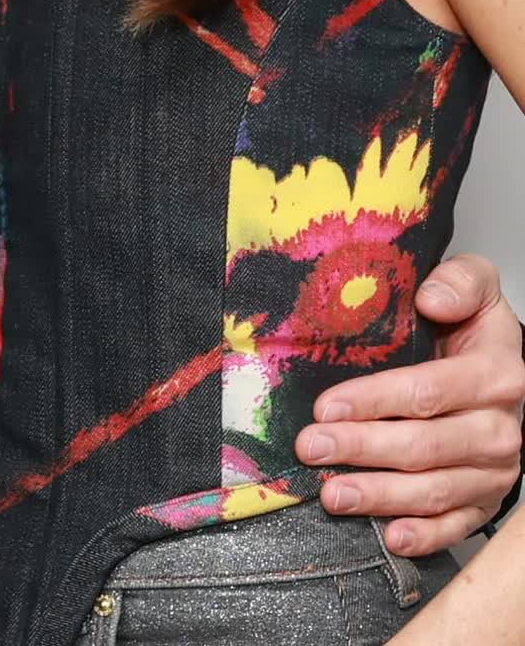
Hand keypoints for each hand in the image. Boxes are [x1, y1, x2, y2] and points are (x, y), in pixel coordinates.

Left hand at [295, 253, 524, 554]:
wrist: (505, 365)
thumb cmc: (474, 326)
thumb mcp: (475, 284)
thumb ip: (458, 281)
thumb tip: (431, 297)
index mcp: (497, 374)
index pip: (427, 391)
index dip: (374, 401)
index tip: (327, 406)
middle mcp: (500, 428)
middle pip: (424, 446)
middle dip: (361, 449)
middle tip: (312, 448)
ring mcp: (495, 470)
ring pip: (435, 490)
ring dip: (380, 496)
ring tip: (332, 494)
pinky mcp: (487, 499)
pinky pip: (458, 524)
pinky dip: (426, 535)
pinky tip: (391, 536)